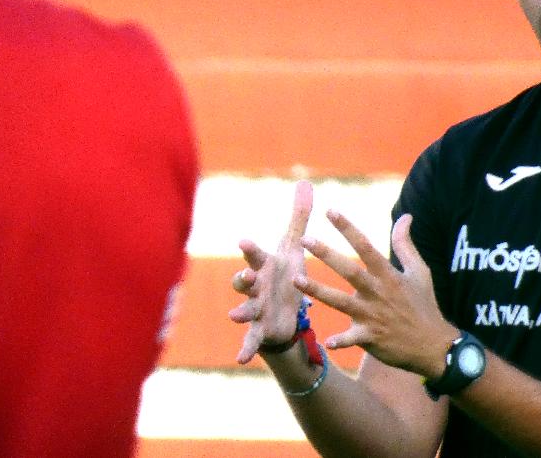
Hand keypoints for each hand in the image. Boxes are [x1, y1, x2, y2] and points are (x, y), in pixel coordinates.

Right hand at [227, 179, 313, 363]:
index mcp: (265, 267)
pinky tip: (240, 359)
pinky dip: (245, 348)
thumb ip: (299, 217)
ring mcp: (255, 309)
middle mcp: (255, 287)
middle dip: (242, 280)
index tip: (245, 241)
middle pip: (244, 282)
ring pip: (244, 309)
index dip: (249, 250)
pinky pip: (250, 340)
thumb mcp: (294, 246)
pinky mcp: (260, 330)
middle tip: (244, 278)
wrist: (286, 309)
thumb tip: (306, 183)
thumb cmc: (287, 273)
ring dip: (240, 312)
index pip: (255, 256)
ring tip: (234, 316)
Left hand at [296, 210, 457, 379]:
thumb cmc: (423, 304)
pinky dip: (341, 341)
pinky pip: (352, 339)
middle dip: (326, 254)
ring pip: (341, 301)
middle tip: (304, 239)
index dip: (348, 228)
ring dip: (318, 291)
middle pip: (349, 270)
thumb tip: (405, 216)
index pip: (365, 246)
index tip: (330, 211)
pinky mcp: (370, 338)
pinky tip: (327, 341)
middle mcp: (378, 292)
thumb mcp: (419, 271)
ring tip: (296, 279)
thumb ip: (406, 244)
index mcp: (389, 275)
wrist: (432, 345)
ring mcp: (373, 316)